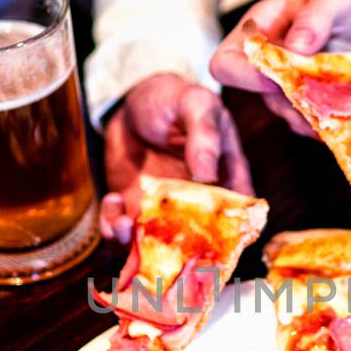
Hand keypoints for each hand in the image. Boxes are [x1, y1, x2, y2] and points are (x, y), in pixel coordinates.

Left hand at [100, 73, 252, 242]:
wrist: (134, 103)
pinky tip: (111, 200)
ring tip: (124, 223)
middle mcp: (199, 204)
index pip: (239, 218)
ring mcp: (167, 210)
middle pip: (198, 242)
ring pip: (158, 244)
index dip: (230, 238)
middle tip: (157, 238)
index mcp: (227, 180)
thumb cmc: (175, 100)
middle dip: (177, 251)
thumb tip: (207, 175)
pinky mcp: (136, 209)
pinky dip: (113, 227)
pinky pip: (125, 232)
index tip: (210, 242)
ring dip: (137, 244)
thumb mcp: (196, 104)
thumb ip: (204, 135)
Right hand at [210, 0, 350, 135]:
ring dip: (316, 113)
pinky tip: (347, 112)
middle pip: (261, 96)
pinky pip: (311, 121)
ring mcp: (284, 85)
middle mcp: (264, 64)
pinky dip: (329, 120)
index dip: (245, 76)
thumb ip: (316, 16)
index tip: (280, 76)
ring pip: (289, 113)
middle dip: (294, 100)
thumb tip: (298, 45)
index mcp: (256, 33)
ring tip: (343, 104)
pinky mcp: (306, 100)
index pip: (225, 64)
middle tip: (327, 95)